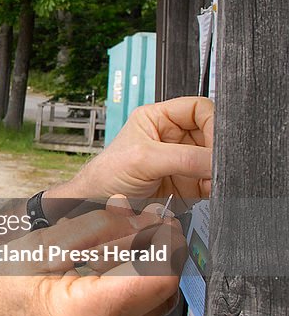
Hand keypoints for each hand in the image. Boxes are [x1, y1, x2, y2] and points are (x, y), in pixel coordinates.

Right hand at [0, 204, 181, 315]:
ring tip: (123, 238)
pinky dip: (128, 292)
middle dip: (160, 254)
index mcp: (84, 315)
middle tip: (143, 221)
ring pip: (149, 311)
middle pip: (162, 296)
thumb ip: (89, 230)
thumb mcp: (32, 249)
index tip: (158, 216)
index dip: (166, 242)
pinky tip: (106, 266)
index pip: (158, 278)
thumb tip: (131, 212)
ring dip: (147, 273)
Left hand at [54, 96, 213, 208]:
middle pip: (212, 134)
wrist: (98, 206)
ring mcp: (183, 161)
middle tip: (217, 162)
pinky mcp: (189, 183)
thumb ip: (182, 157)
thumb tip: (216, 160)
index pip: (199, 108)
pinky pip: (213, 181)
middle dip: (217, 149)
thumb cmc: (106, 175)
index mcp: (159, 118)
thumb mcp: (143, 159)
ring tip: (210, 179)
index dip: (212, 121)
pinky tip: (208, 189)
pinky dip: (216, 186)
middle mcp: (174, 137)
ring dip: (217, 170)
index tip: (218, 140)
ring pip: (215, 159)